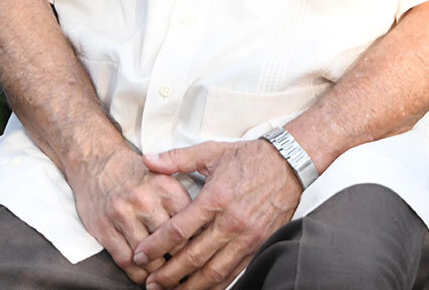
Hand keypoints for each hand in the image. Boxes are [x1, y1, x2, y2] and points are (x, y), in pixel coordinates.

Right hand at [66, 145, 192, 283]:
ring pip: (148, 257)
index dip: (198, 244)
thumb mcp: (164, 175)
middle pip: (171, 243)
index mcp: (165, 186)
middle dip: (181, 262)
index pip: (190, 224)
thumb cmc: (135, 172)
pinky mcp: (104, 228)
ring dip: (159, 272)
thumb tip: (203, 227)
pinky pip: (125, 260)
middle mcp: (145, 200)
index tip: (201, 256)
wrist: (96, 159)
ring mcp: (122, 215)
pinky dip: (137, 275)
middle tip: (187, 273)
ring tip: (166, 279)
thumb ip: (181, 200)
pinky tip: (144, 277)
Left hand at [132, 138, 303, 289]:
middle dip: (168, 274)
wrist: (289, 163)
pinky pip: (234, 272)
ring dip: (190, 286)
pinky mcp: (259, 245)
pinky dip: (216, 285)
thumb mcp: (211, 151)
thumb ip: (177, 158)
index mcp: (215, 198)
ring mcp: (247, 237)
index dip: (156, 246)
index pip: (179, 229)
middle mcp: (231, 221)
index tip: (140, 255)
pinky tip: (201, 289)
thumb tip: (147, 159)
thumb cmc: (249, 157)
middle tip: (149, 283)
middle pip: (193, 257)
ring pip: (214, 271)